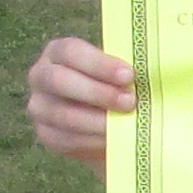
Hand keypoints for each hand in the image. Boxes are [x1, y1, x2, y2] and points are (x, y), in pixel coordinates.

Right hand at [26, 33, 133, 157]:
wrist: (106, 124)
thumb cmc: (116, 88)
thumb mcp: (119, 74)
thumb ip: (127, 69)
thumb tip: (153, 68)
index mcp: (58, 52)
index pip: (71, 51)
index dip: (99, 63)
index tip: (128, 75)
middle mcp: (40, 75)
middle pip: (60, 81)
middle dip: (98, 92)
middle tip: (130, 102)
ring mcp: (39, 106)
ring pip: (63, 114)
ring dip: (97, 120)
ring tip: (125, 123)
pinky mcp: (45, 134)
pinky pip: (65, 139)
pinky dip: (91, 140)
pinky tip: (113, 139)